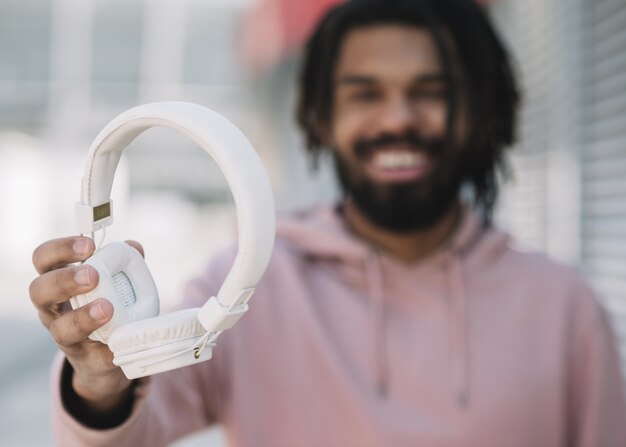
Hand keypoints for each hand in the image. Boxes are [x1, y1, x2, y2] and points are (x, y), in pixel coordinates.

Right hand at [29, 236, 142, 412]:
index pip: (44, 259)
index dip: (60, 249)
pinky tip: (120, 341)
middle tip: (92, 276)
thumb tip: (134, 247)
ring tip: (106, 308)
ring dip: (82, 317)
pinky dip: (108, 348)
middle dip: (64, 280)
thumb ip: (122, 262)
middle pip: (39, 291)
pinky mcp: (87, 361)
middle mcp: (52, 310)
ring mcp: (66, 337)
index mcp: (57, 283)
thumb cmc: (103, 307)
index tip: (89, 245)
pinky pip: (94, 357)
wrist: (104, 357)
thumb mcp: (111, 282)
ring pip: (60, 329)